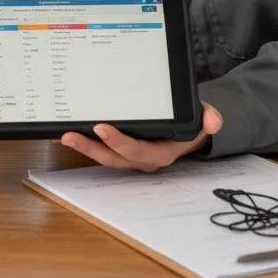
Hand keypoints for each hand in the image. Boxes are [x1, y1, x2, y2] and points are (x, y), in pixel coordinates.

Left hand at [61, 103, 222, 172]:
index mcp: (160, 153)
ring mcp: (129, 156)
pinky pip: (101, 148)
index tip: (101, 127)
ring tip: (63, 134)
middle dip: (90, 147)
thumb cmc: (192, 123)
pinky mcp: (120, 149)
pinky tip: (67, 131)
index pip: (136, 151)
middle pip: (112, 157)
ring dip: (83, 146)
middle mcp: (141, 159)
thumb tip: (214, 121)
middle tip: (69, 135)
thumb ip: (209, 118)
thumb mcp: (204, 119)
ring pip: (103, 155)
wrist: (191, 132)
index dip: (118, 141)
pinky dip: (85, 141)